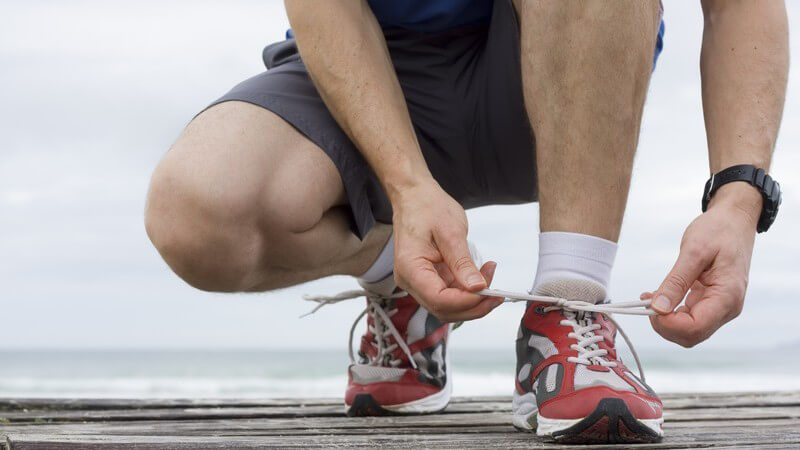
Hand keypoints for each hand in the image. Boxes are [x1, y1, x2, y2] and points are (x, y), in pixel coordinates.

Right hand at [391, 179, 503, 321]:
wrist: (414, 196)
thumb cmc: (426, 207)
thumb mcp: (450, 232)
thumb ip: (463, 263)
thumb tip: (477, 287)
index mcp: (410, 268)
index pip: (439, 300)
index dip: (467, 301)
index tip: (488, 291)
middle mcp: (410, 280)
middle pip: (443, 309)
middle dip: (473, 306)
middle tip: (497, 293)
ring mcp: (418, 281)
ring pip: (447, 306)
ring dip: (471, 301)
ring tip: (491, 282)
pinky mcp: (428, 278)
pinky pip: (448, 294)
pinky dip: (466, 292)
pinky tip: (480, 278)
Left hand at [645, 183, 760, 346]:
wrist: (735, 220)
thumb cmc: (719, 230)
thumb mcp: (694, 251)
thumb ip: (676, 281)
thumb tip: (658, 308)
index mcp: (727, 296)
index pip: (695, 328)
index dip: (668, 324)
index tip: (648, 307)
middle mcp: (727, 308)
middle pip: (691, 335)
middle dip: (664, 324)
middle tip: (645, 302)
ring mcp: (721, 307)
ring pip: (689, 330)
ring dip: (665, 319)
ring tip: (648, 298)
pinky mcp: (712, 301)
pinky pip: (690, 317)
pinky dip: (671, 312)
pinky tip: (657, 297)